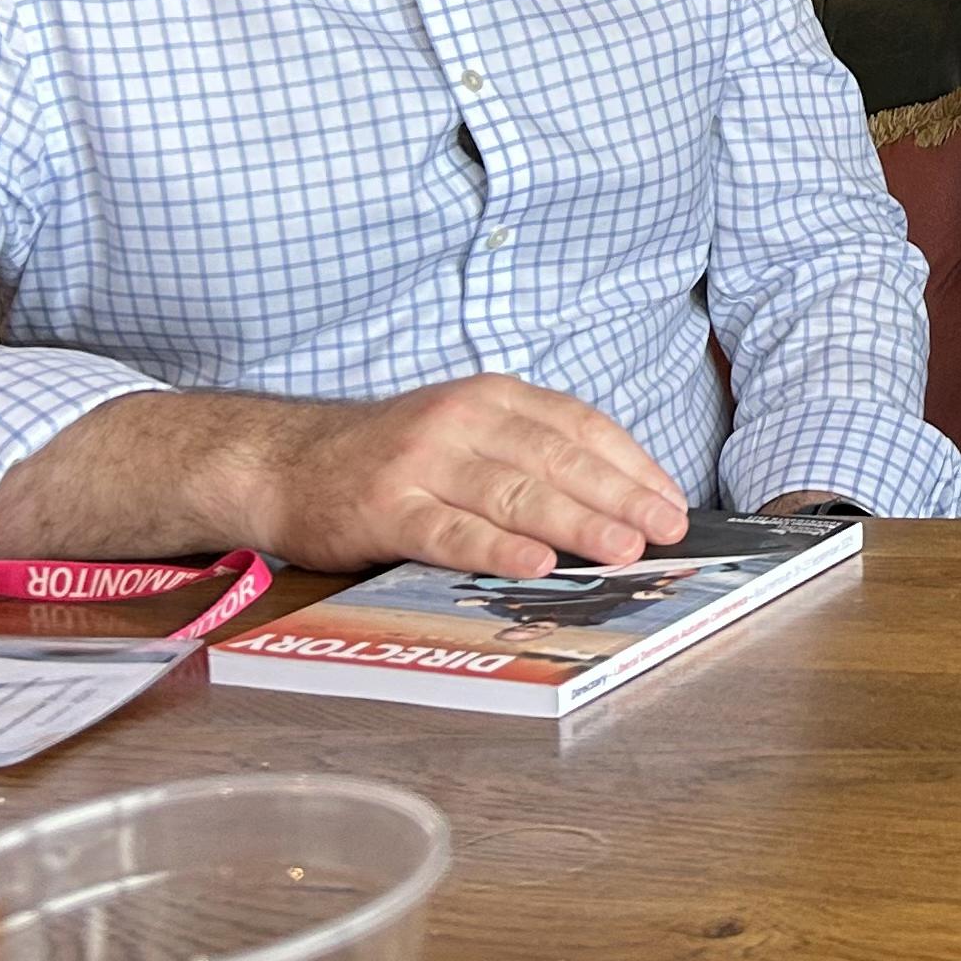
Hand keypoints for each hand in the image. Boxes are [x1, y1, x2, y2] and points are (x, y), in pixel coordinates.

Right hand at [240, 374, 689, 577]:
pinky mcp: (385, 508)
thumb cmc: (395, 456)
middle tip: (665, 529)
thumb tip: (616, 499)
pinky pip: (451, 530)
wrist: (289, 462)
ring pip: (513, 491)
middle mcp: (463, 420)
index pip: (579, 425)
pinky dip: (496, 546)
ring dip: (575, 521)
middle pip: (556, 458)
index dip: (632, 463)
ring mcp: (422, 462)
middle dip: (619, 495)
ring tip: (623, 549)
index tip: (671, 500)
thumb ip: (529, 454)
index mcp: (493, 396)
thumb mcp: (468, 432)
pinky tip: (535, 564)